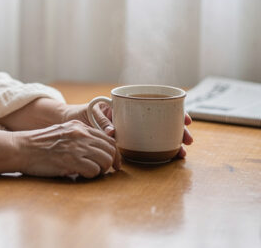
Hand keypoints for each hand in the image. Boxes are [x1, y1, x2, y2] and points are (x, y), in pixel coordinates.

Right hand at [15, 120, 120, 178]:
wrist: (22, 148)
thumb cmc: (39, 145)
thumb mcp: (62, 133)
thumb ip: (78, 138)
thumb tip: (95, 151)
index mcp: (79, 127)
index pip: (108, 139)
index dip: (114, 153)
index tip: (114, 163)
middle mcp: (81, 135)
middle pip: (111, 149)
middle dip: (111, 162)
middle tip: (105, 171)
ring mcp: (77, 147)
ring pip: (106, 160)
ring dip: (101, 169)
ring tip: (90, 172)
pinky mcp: (72, 160)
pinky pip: (94, 170)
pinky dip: (91, 175)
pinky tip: (81, 174)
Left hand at [67, 103, 194, 159]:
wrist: (72, 123)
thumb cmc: (83, 114)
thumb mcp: (93, 114)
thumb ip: (103, 121)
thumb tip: (112, 133)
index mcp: (130, 105)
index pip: (158, 104)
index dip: (175, 111)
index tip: (186, 119)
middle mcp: (136, 116)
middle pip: (164, 120)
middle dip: (179, 130)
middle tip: (188, 141)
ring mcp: (135, 129)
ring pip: (160, 133)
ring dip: (173, 142)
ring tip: (182, 152)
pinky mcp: (131, 142)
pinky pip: (149, 144)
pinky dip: (161, 149)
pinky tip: (170, 156)